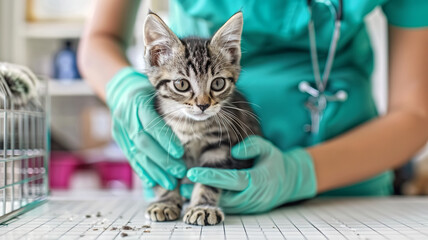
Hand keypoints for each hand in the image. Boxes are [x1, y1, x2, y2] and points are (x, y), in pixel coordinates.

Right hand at [106, 67, 186, 189]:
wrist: (121, 89)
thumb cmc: (148, 90)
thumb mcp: (158, 91)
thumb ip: (170, 105)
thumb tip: (196, 117)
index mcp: (136, 102)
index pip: (151, 125)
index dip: (165, 140)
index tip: (180, 152)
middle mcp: (126, 117)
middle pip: (143, 142)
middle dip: (162, 160)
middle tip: (180, 172)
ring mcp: (120, 129)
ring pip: (136, 153)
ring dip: (154, 170)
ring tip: (170, 182)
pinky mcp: (119, 139)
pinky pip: (130, 157)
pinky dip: (142, 171)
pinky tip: (152, 182)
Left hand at [182, 136, 316, 213]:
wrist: (290, 183)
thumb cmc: (276, 163)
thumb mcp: (268, 149)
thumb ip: (252, 146)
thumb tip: (234, 150)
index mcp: (257, 181)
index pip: (230, 179)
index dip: (211, 176)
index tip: (193, 171)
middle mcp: (251, 196)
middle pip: (222, 195)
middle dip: (201, 191)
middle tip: (181, 184)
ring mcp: (248, 206)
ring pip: (223, 203)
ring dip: (204, 197)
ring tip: (185, 188)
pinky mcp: (245, 210)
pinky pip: (227, 206)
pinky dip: (213, 200)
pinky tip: (198, 193)